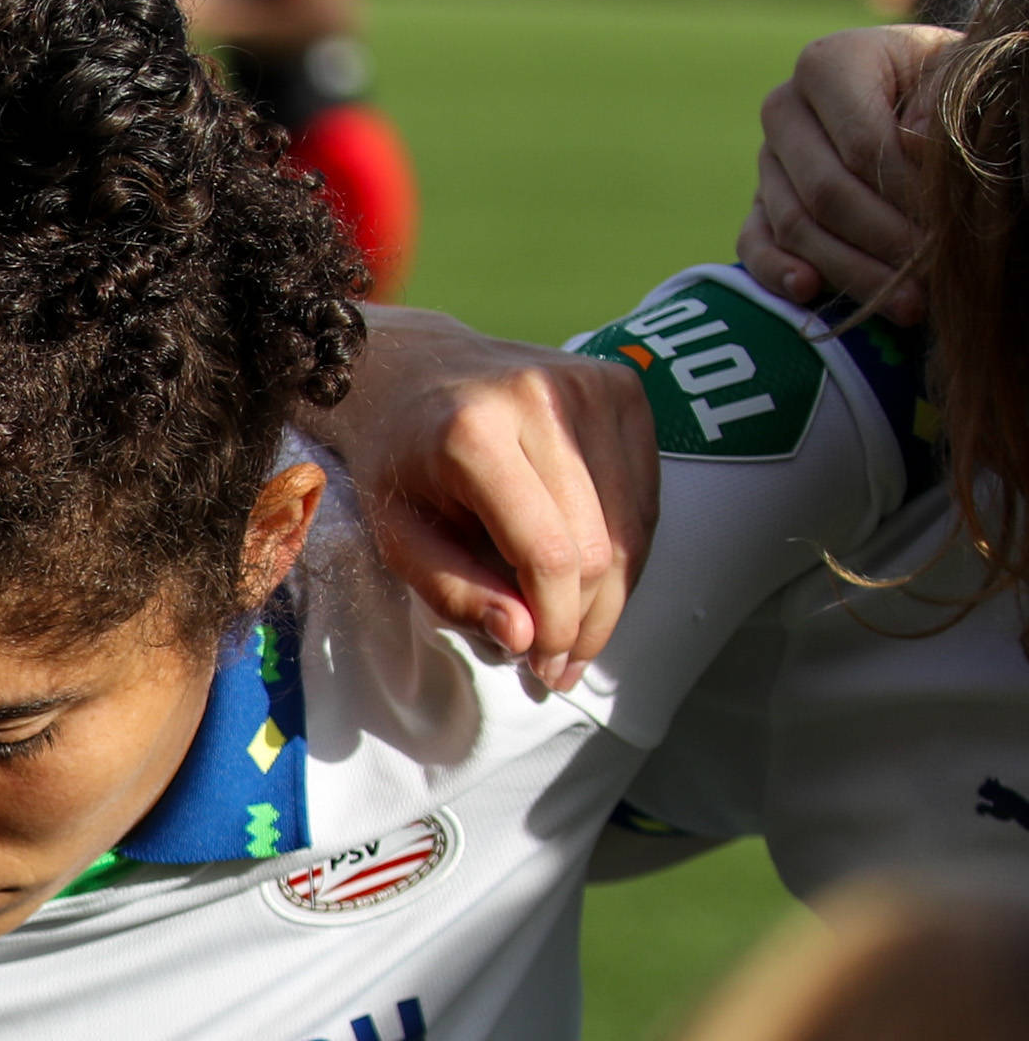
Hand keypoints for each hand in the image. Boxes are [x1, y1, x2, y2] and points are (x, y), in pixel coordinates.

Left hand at [315, 305, 654, 692]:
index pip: (546, 552)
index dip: (555, 622)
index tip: (542, 668)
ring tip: (578, 639)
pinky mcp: (624, 387)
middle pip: (597, 544)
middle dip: (585, 620)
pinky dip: (625, 553)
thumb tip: (523, 637)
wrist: (417, 371)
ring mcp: (593, 385)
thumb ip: (452, 591)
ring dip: (612, 596)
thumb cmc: (401, 465)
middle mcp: (542, 399)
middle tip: (560, 668)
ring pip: (631, 526)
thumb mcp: (397, 537)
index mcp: (473, 434)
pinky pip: (645, 495)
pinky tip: (594, 586)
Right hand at [737, 23, 947, 314]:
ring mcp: (767, 159)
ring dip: (853, 270)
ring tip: (908, 303)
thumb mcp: (959, 80)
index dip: (906, 191)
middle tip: (933, 272)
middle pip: (826, 191)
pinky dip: (777, 272)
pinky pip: (755, 244)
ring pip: (797, 226)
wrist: (926, 95)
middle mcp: (784, 106)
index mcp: (830, 62)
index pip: (860, 142)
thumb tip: (916, 148)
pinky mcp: (759, 202)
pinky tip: (810, 292)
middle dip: (884, 239)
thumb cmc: (951, 86)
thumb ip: (941, 107)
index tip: (950, 223)